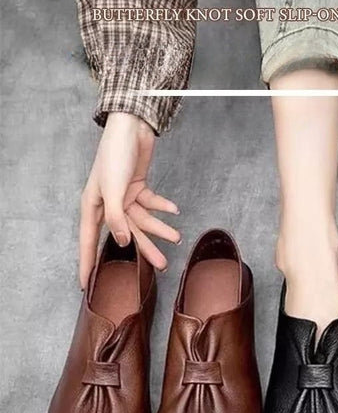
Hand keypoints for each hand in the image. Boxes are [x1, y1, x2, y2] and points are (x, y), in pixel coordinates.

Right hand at [79, 112, 179, 288]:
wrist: (130, 127)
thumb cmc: (114, 155)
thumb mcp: (113, 189)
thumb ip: (116, 218)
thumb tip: (123, 242)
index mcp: (93, 206)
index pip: (89, 241)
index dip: (88, 264)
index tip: (86, 285)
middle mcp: (108, 204)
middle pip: (127, 234)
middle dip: (145, 249)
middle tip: (161, 265)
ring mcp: (124, 196)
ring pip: (143, 220)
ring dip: (160, 227)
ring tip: (177, 237)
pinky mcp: (138, 187)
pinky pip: (151, 202)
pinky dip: (163, 206)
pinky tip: (174, 210)